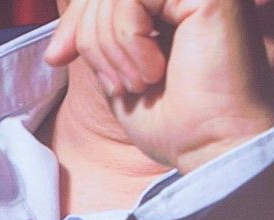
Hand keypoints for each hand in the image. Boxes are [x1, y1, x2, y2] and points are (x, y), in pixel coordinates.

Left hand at [46, 0, 273, 172]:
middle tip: (117, 85)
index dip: (76, 19)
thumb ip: (96, 34)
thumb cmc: (179, 124)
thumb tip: (61, 28)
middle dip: (88, 33)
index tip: (57, 56)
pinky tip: (154, 70)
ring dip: (110, 43)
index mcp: (173, 2)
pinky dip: (128, 37)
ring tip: (140, 83)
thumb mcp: (117, 71)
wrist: (215, 150)